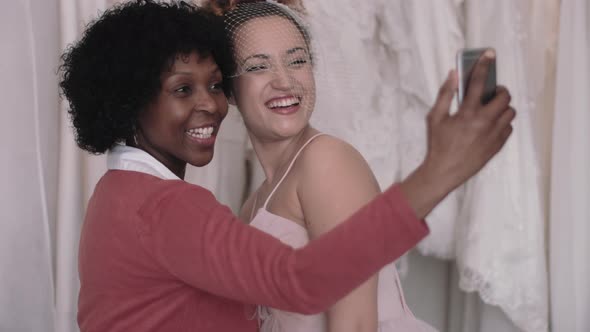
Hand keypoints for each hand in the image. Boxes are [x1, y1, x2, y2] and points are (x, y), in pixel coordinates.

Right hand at [400, 49, 514, 218]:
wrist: (444, 171)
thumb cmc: (438, 144)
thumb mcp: (434, 118)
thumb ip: (445, 94)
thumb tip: (453, 75)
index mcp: (467, 113)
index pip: (479, 82)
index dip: (484, 65)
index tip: (489, 54)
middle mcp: (484, 122)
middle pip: (504, 97)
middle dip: (499, 90)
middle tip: (490, 93)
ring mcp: (493, 134)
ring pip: (510, 112)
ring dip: (502, 107)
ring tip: (490, 109)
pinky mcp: (497, 145)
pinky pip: (508, 127)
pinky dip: (502, 122)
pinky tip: (490, 124)